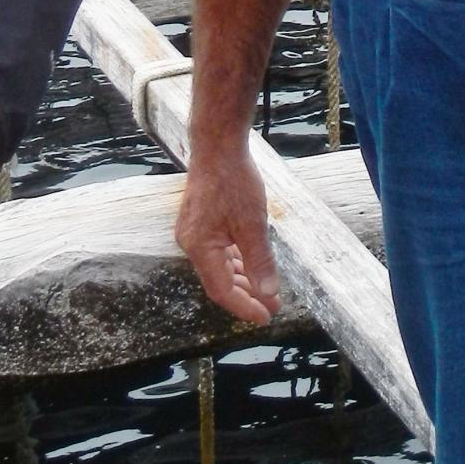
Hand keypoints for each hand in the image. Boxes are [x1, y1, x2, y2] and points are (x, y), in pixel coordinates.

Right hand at [175, 148, 280, 325]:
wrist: (218, 146)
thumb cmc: (234, 182)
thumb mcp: (253, 224)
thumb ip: (260, 261)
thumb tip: (268, 293)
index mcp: (200, 248)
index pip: (221, 291)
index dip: (244, 307)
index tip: (266, 317)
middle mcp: (192, 244)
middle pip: (219, 281)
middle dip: (247, 296)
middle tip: (272, 306)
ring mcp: (195, 233)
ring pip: (220, 267)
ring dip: (244, 279)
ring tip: (268, 290)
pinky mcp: (201, 223)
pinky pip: (219, 252)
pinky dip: (236, 261)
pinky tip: (252, 266)